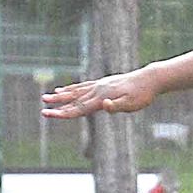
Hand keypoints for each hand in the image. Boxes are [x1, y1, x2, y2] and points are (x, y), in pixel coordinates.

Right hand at [41, 69, 159, 119]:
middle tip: (43, 108)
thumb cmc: (142, 95)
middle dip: (58, 105)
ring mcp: (100, 85)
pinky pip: (83, 86)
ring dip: (62, 95)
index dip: (63, 113)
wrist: (149, 79)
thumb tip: (104, 105)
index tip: (48, 114)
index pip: (79, 108)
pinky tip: (65, 89)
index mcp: (101, 98)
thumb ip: (117, 106)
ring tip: (48, 96)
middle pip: (74, 100)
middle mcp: (98, 90)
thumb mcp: (132, 104)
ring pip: (76, 91)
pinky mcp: (104, 83)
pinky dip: (72, 88)